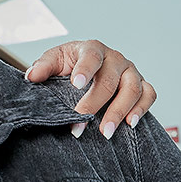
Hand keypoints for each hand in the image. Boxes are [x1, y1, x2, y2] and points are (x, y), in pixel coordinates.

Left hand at [25, 40, 156, 139]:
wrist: (86, 73)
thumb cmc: (69, 67)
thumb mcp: (54, 62)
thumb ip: (42, 67)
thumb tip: (31, 77)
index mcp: (92, 49)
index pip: (91, 56)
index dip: (85, 70)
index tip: (75, 85)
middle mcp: (115, 58)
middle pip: (109, 80)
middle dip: (93, 104)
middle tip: (80, 126)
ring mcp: (131, 71)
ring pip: (132, 89)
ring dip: (119, 112)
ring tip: (105, 132)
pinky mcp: (142, 85)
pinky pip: (149, 95)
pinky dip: (141, 109)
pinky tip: (130, 124)